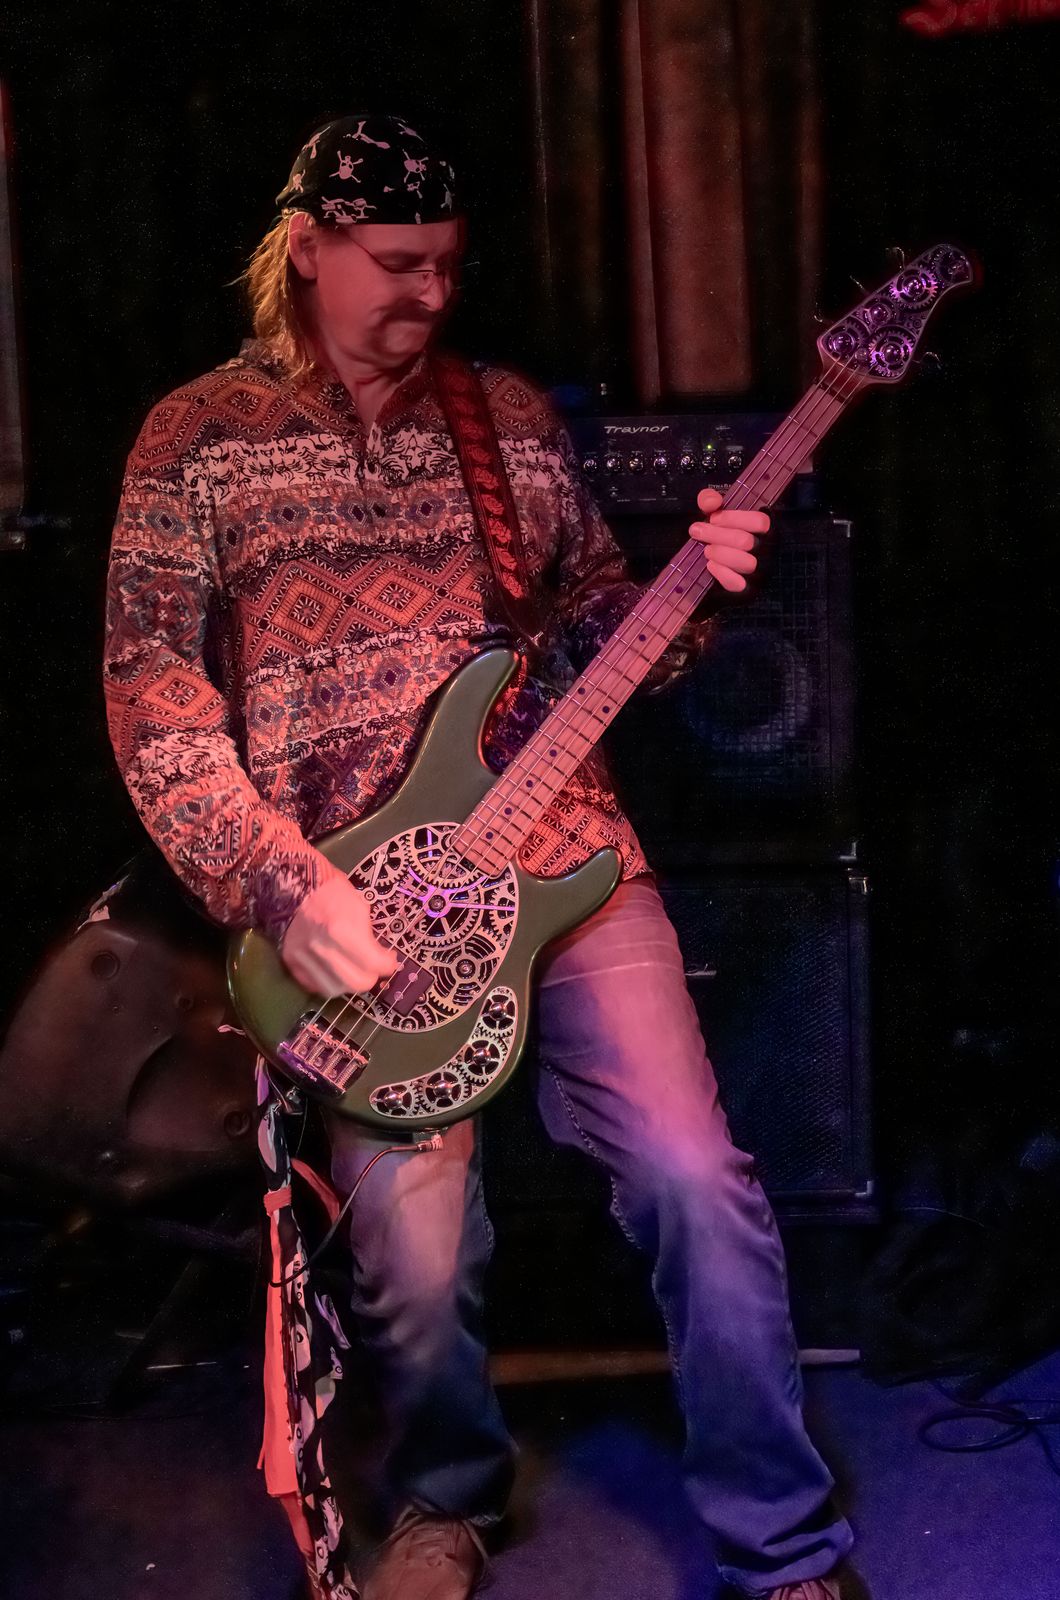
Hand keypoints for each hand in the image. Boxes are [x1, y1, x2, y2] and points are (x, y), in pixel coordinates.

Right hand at [280, 874, 399, 997]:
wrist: (291, 886)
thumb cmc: (330, 891)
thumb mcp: (359, 906)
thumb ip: (368, 936)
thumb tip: (378, 956)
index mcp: (341, 930)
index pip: (374, 964)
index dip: (388, 964)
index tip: (389, 959)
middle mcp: (322, 949)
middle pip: (356, 983)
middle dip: (370, 976)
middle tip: (372, 966)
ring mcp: (304, 959)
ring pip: (336, 989)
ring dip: (349, 982)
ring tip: (353, 969)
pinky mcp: (291, 964)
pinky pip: (315, 986)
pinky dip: (329, 981)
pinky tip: (335, 970)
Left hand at [688, 487, 769, 592]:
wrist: (710, 573)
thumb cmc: (718, 537)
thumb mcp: (713, 515)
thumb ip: (710, 501)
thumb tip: (711, 502)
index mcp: (765, 530)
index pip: (760, 522)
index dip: (734, 518)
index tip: (713, 518)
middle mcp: (767, 551)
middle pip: (746, 541)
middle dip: (716, 534)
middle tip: (697, 531)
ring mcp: (760, 573)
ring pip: (746, 562)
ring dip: (720, 553)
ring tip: (707, 550)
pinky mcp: (749, 591)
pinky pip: (739, 583)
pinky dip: (721, 572)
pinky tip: (710, 565)